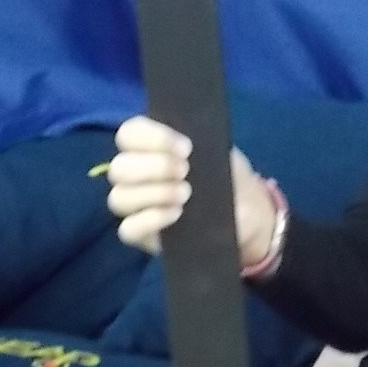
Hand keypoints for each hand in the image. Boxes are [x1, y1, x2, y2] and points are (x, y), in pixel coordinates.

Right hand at [106, 116, 275, 264]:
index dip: (153, 137)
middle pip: (119, 167)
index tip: (186, 148)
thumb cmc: (227, 177)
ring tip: (186, 194)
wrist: (248, 215)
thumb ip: (199, 143)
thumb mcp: (220, 153)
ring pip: (120, 197)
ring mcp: (134, 206)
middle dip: (155, 167)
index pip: (129, 133)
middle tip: (186, 171)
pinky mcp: (139, 233)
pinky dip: (151, 219)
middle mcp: (134, 174)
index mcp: (149, 146)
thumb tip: (185, 143)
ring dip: (154, 193)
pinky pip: (128, 229)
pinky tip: (176, 214)